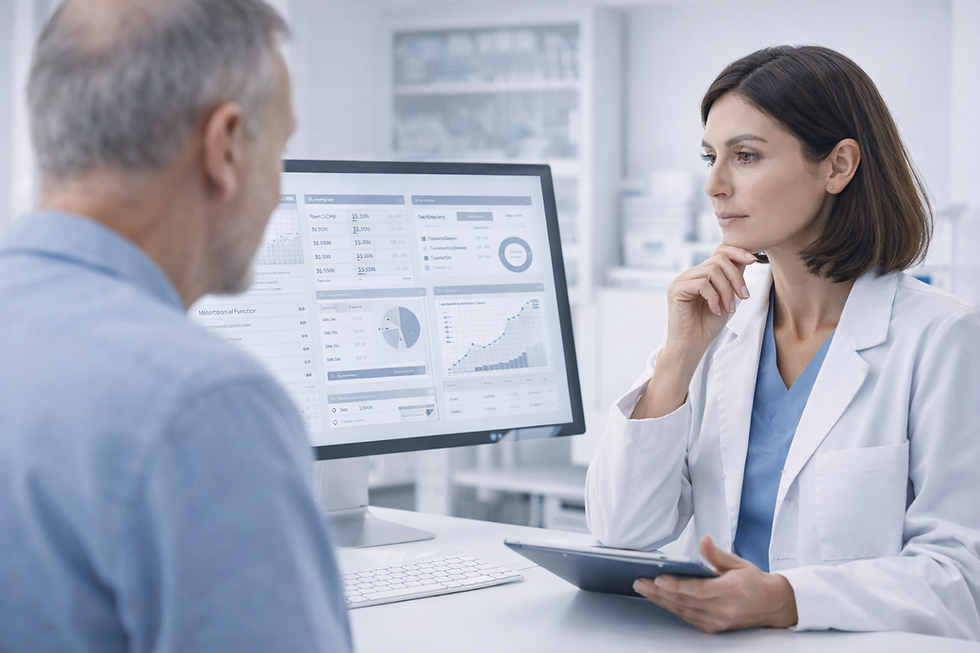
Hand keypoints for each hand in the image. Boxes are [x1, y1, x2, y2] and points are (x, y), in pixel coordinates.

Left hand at [632, 535, 797, 633]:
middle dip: (659, 592)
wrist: (770, 604)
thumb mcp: (737, 562)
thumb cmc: (752, 581)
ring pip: (683, 611)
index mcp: (730, 590)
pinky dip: (671, 607)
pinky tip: (659, 598)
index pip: (698, 590)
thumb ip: (716, 553)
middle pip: (685, 601)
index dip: (676, 585)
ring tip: (643, 588)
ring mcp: (718, 621)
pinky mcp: (713, 627)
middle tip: (640, 582)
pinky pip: (688, 617)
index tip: (658, 578)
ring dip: (660, 600)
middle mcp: (724, 609)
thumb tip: (704, 539)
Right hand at [663, 245, 755, 358]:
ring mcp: (681, 280)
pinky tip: (716, 310)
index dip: (738, 252)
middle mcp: (690, 274)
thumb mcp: (727, 298)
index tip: (754, 261)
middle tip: (743, 297)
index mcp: (702, 274)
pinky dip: (714, 297)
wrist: (692, 346)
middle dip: (736, 277)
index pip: (720, 251)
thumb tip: (746, 259)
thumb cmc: (707, 325)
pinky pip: (701, 284)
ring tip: (729, 309)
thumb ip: (732, 280)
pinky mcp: (675, 290)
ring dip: (727, 290)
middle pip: (719, 259)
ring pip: (712, 270)